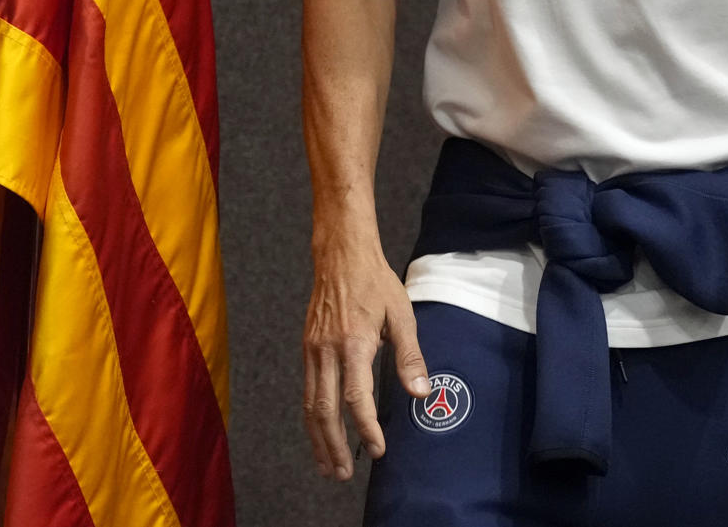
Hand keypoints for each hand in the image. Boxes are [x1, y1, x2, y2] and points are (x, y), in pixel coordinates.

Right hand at [302, 236, 429, 480]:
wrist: (340, 253)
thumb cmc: (374, 282)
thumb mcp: (401, 314)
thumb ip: (409, 356)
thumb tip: (420, 391)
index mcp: (353, 343)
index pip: (357, 397)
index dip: (366, 428)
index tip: (377, 449)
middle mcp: (327, 350)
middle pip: (324, 409)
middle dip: (333, 445)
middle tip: (342, 473)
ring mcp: (312, 349)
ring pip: (310, 404)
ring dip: (317, 438)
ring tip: (327, 464)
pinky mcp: (307, 347)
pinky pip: (306, 389)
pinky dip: (311, 416)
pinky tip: (319, 431)